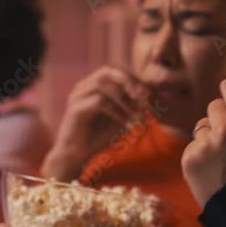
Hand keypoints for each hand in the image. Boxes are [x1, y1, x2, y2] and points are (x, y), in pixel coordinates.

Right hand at [41, 66, 146, 180]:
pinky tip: (126, 123)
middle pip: (107, 71)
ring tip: (136, 114)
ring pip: (103, 85)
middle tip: (143, 95)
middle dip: (128, 81)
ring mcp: (77, 96)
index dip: (133, 78)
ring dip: (124, 99)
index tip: (148, 93)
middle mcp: (83, 87)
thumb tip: (150, 94)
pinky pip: (99, 102)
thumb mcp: (121, 119)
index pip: (115, 71)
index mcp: (93, 85)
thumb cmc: (98, 136)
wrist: (76, 155)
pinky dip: (117, 111)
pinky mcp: (75, 109)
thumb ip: (133, 106)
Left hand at [181, 77, 225, 207]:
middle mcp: (224, 129)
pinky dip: (202, 154)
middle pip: (215, 105)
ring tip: (225, 159)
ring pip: (202, 125)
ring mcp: (204, 144)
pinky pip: (194, 144)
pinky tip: (214, 169)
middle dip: (223, 119)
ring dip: (211, 136)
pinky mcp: (189, 158)